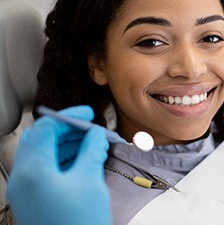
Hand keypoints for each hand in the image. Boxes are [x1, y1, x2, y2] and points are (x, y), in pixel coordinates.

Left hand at [7, 106, 111, 224]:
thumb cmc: (79, 223)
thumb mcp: (89, 181)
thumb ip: (92, 151)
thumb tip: (96, 135)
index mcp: (32, 170)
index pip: (45, 128)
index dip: (68, 117)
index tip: (87, 114)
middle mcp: (23, 178)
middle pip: (40, 140)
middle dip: (67, 131)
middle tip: (91, 130)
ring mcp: (26, 190)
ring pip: (42, 155)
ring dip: (66, 145)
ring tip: (91, 145)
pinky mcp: (33, 199)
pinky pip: (44, 170)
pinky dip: (63, 160)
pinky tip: (83, 161)